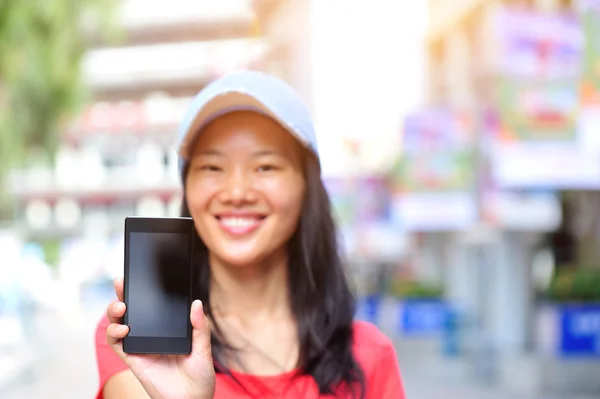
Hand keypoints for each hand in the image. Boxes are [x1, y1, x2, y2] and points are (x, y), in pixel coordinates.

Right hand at [106, 278, 215, 398]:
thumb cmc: (200, 377)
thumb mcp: (204, 349)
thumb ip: (200, 327)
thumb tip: (197, 304)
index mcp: (168, 328)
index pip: (153, 305)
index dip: (143, 290)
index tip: (138, 274)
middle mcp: (151, 334)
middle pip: (132, 310)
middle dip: (122, 294)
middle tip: (121, 283)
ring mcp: (141, 346)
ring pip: (119, 324)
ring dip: (114, 313)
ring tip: (121, 307)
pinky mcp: (133, 359)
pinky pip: (117, 345)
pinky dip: (114, 334)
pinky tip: (123, 329)